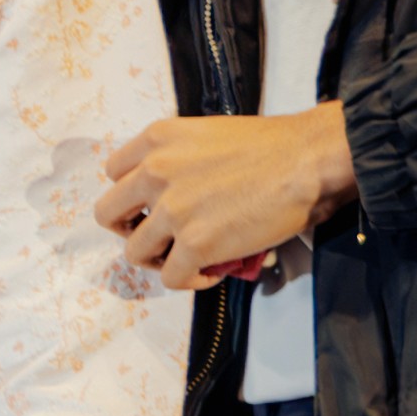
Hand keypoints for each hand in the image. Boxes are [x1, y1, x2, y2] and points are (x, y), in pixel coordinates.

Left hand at [98, 105, 355, 291]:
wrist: (308, 159)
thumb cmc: (272, 146)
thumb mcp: (206, 135)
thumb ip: (179, 160)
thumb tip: (178, 195)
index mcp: (155, 139)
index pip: (114, 173)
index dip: (132, 196)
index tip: (152, 206)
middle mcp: (154, 172)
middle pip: (108, 214)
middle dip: (131, 230)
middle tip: (160, 237)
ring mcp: (171, 209)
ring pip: (135, 252)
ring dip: (160, 259)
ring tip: (188, 257)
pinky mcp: (194, 243)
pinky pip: (172, 277)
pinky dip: (189, 280)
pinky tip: (212, 270)